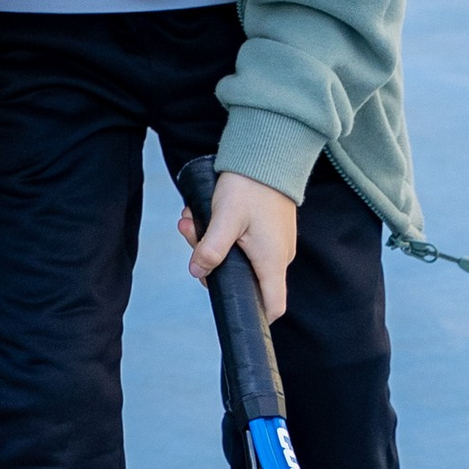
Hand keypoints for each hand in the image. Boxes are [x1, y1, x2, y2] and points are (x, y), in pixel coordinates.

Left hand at [180, 168, 298, 326]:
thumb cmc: (251, 185)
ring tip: (191, 219)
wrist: (270, 154)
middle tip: (189, 234)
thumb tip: (197, 271)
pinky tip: (205, 215)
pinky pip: (242, 243)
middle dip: (211, 262)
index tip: (229, 306)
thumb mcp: (225, 217)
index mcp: (271, 261)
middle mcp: (278, 257)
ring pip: (239, 259)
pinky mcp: (267, 232)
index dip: (253, 315)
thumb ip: (211, 249)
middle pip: (245, 281)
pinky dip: (222, 233)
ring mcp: (274, 245)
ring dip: (211, 243)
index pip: (272, 306)